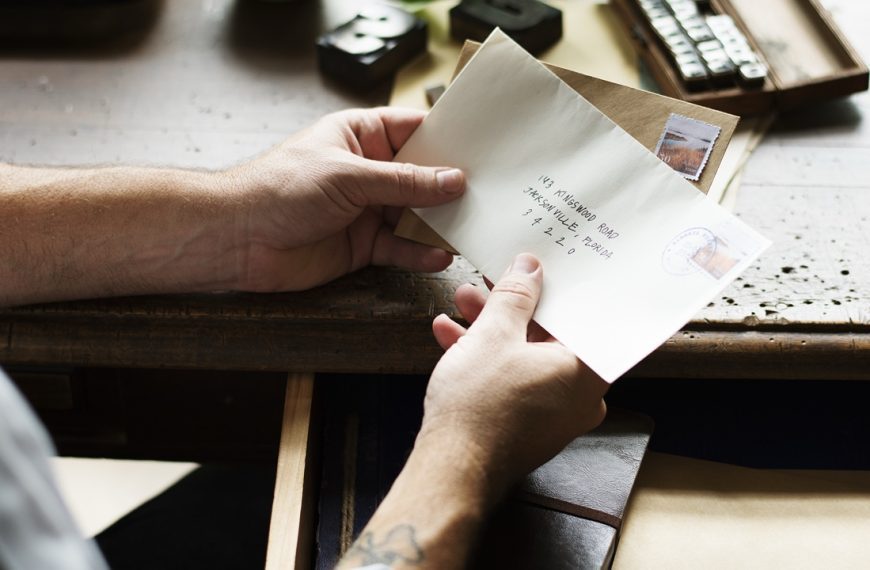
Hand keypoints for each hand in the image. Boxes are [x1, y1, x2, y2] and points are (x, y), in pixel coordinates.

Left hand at [224, 107, 464, 291]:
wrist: (238, 238)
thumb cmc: (280, 189)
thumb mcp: (348, 176)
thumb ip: (403, 182)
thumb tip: (453, 180)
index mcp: (360, 136)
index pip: (413, 130)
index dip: (446, 138)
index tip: (482, 147)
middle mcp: (367, 171)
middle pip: (421, 176)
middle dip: (451, 187)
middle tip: (488, 194)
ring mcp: (366, 210)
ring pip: (415, 215)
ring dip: (439, 224)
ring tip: (469, 229)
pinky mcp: (363, 246)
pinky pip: (400, 248)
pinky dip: (419, 253)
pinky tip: (438, 256)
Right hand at [421, 253, 607, 498]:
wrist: (451, 468)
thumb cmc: (480, 407)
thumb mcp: (494, 334)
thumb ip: (515, 296)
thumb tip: (530, 268)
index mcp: (587, 371)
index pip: (588, 316)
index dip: (562, 287)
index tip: (544, 269)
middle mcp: (579, 395)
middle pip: (551, 334)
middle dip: (514, 305)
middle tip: (494, 281)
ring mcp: (554, 413)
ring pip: (527, 356)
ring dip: (494, 327)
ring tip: (463, 301)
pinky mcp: (528, 424)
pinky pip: (515, 380)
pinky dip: (488, 357)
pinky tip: (452, 335)